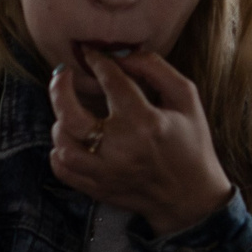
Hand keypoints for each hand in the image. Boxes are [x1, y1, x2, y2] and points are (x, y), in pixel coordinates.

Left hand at [48, 50, 234, 235]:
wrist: (192, 197)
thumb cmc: (191, 143)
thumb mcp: (186, 98)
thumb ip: (155, 69)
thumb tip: (122, 55)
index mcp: (146, 121)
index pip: (110, 81)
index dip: (98, 61)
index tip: (92, 54)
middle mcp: (122, 147)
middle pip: (70, 114)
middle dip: (60, 88)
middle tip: (61, 75)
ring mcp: (107, 172)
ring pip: (62, 144)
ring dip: (60, 123)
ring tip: (69, 113)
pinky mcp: (99, 189)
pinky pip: (63, 170)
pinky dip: (59, 153)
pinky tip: (70, 141)